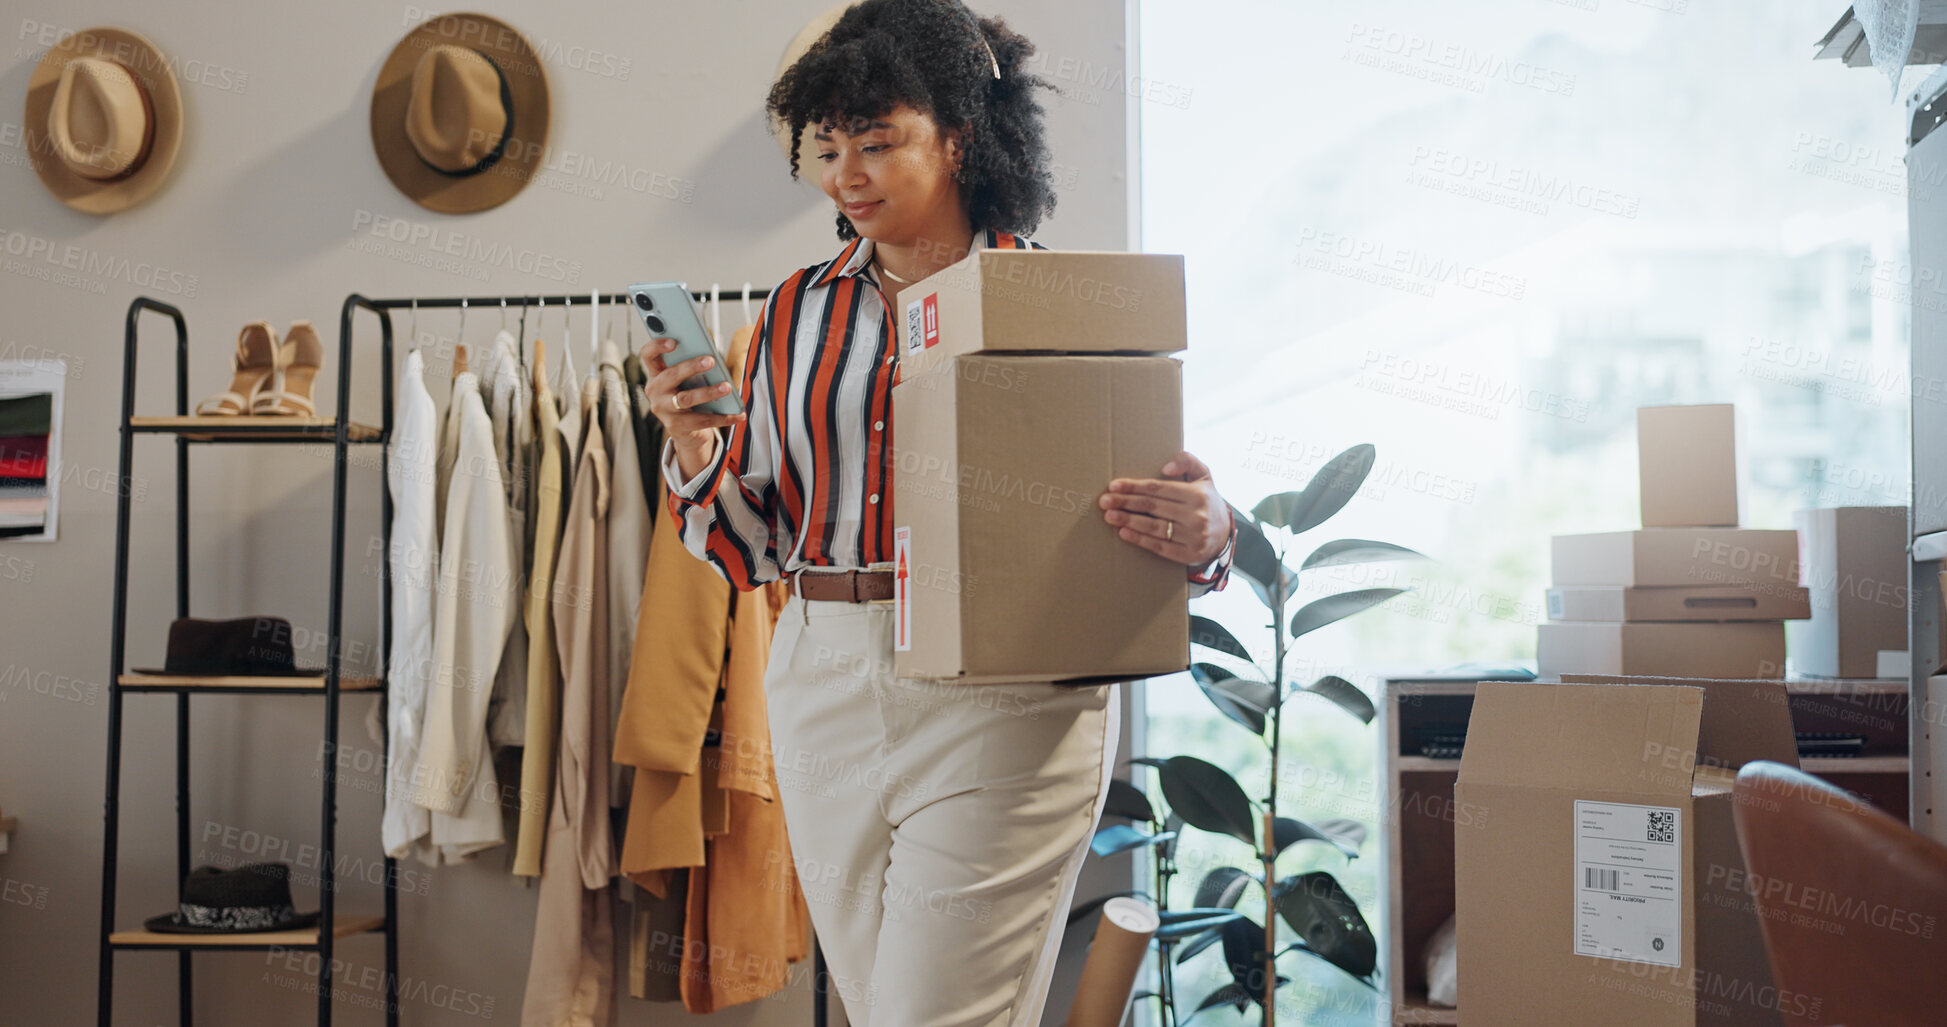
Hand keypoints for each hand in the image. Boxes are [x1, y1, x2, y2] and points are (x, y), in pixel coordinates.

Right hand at [640, 337, 744, 469]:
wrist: (685, 430)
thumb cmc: (687, 395)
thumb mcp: (686, 379)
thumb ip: (692, 367)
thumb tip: (711, 357)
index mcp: (656, 374)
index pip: (648, 355)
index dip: (657, 346)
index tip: (674, 342)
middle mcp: (655, 391)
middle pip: (670, 375)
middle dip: (691, 367)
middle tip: (711, 361)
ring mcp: (664, 410)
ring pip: (685, 399)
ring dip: (708, 392)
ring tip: (727, 387)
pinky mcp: (676, 426)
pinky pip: (701, 420)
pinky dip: (723, 417)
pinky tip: (738, 414)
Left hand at [1098, 450, 1232, 565]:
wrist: (1225, 535)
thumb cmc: (1207, 501)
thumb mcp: (1204, 476)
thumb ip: (1188, 461)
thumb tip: (1166, 468)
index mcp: (1198, 495)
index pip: (1159, 489)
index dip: (1134, 487)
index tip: (1114, 486)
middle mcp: (1196, 516)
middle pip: (1153, 507)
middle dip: (1125, 503)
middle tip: (1104, 501)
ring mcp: (1193, 537)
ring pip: (1154, 527)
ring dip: (1128, 521)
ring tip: (1109, 516)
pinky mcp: (1188, 555)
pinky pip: (1160, 547)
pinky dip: (1140, 540)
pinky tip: (1124, 533)